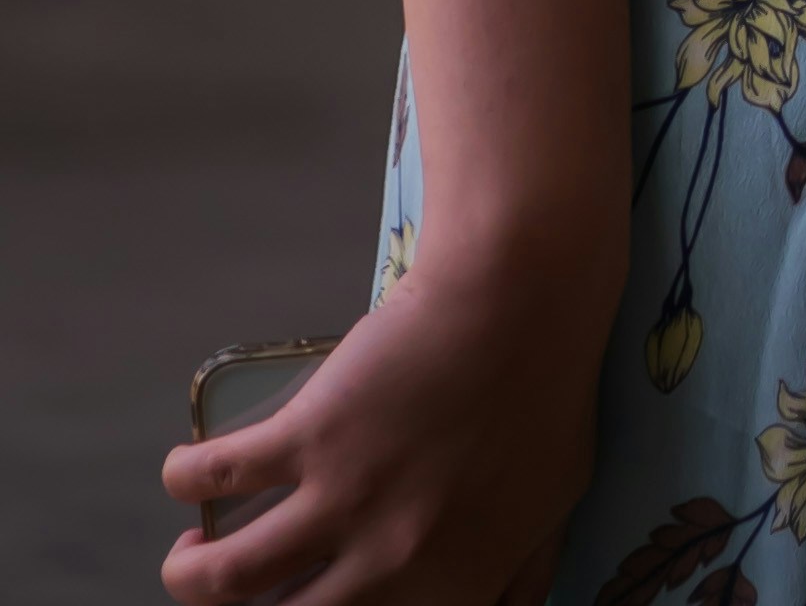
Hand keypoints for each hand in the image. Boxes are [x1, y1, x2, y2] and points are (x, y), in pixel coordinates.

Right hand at [161, 260, 604, 605]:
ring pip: (227, 579)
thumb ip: (516, 576)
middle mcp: (385, 567)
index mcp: (446, 590)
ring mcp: (340, 502)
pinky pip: (218, 473)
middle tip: (232, 591)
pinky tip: (184, 472)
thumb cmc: (548, 394)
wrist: (523, 298)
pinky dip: (186, 478)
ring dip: (190, 578)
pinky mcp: (310, 434)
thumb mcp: (551, 508)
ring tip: (190, 559)